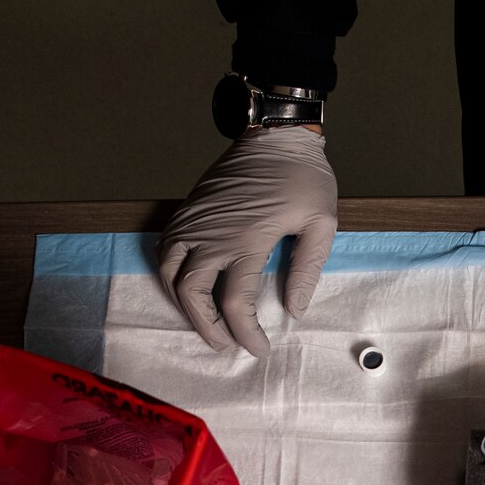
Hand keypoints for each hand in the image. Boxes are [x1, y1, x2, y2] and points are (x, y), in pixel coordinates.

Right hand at [157, 126, 336, 355]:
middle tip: (226, 345)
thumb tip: (294, 310)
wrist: (275, 135)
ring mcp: (194, 221)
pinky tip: (187, 288)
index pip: (236, 302)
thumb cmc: (304, 178)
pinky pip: (162, 250)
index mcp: (248, 239)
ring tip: (206, 323)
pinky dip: (169, 275)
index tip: (259, 349)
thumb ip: (307, 269)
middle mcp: (212, 233)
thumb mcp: (321, 223)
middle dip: (207, 327)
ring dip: (183, 305)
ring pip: (169, 274)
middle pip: (192, 294)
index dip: (246, 334)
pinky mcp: (186, 211)